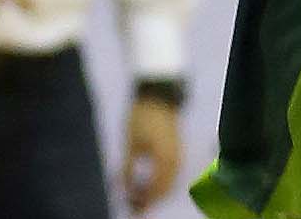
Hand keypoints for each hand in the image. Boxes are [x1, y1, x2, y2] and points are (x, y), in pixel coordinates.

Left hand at [123, 89, 183, 210]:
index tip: (128, 207)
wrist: (158, 93)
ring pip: (169, 183)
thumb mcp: (130, 145)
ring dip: (154, 192)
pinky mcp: (177, 149)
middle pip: (165, 190)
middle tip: (131, 205)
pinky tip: (145, 181)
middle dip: (148, 201)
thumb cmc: (141, 117)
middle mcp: (176, 159)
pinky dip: (159, 182)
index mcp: (164, 158)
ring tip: (135, 193)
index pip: (156, 190)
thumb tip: (121, 191)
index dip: (143, 203)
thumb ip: (127, 170)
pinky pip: (171, 173)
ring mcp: (179, 153)